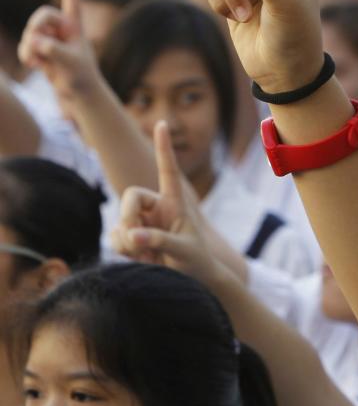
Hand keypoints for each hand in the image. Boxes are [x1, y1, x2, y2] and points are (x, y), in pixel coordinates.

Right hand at [18, 0, 101, 113]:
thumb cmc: (81, 75)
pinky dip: (28, 55)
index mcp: (75, 24)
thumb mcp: (71, 62)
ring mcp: (49, 36)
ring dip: (31, 48)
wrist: (78, 91)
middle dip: (37, 29)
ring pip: (30, 32)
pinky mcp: (40, 47)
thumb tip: (36, 41)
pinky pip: (26, 46)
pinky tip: (36, 66)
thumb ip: (53, 49)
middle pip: (40, 15)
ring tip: (40, 63)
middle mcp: (61, 26)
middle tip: (41, 47)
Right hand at [111, 121, 215, 282]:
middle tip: (139, 241)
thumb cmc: (195, 261)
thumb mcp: (184, 250)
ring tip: (148, 255)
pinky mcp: (130, 236)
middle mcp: (156, 207)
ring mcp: (142, 221)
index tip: (161, 123)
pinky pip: (114, 236)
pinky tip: (139, 258)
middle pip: (130, 196)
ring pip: (119, 221)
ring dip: (126, 240)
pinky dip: (121, 248)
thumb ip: (161, 240)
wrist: (189, 281)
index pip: (168, 170)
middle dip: (129, 217)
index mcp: (175, 202)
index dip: (163, 148)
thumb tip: (134, 235)